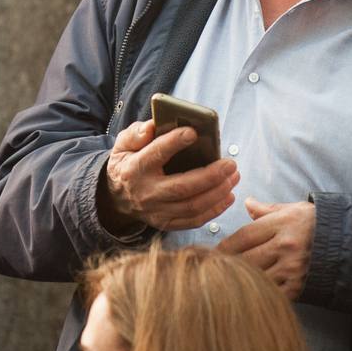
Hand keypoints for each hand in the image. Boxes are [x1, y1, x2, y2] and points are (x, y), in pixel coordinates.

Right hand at [100, 119, 238, 232]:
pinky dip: (215, 210)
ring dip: (218, 193)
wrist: (117, 197)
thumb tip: (153, 126)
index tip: (193, 132)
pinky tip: (228, 196)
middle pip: (182, 187)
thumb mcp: (123, 145)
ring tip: (234, 177)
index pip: (156, 154)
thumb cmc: (128, 164)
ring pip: (192, 207)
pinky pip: (194, 221)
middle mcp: (146, 193)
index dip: (174, 143)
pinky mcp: (166, 224)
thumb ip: (136, 134)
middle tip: (231, 163)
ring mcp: (157, 212)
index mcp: (135, 169)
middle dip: (211, 175)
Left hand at [218, 197, 314, 299]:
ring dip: (241, 281)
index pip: (243, 236)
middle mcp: (286, 245)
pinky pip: (272, 294)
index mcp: (282, 223)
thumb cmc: (316, 224)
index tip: (211, 253)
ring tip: (226, 283)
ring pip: (256, 278)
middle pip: (246, 259)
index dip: (223, 246)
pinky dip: (259, 295)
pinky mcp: (299, 286)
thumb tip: (246, 203)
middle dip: (227, 266)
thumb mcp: (292, 210)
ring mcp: (293, 267)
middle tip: (212, 271)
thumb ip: (266, 210)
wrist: (348, 242)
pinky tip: (250, 294)